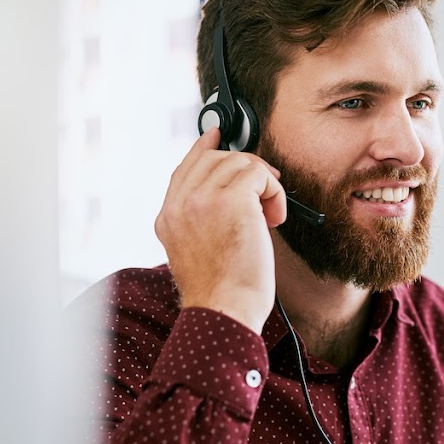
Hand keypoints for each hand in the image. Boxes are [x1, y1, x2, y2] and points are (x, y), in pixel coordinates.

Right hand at [154, 128, 286, 333]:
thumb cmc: (221, 291)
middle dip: (246, 169)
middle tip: (264, 194)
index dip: (203, 147)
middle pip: (214, 158)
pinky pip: (260, 174)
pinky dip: (275, 193)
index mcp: (168, 217)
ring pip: (239, 162)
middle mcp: (179, 205)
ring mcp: (201, 199)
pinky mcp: (230, 199)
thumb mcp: (196, 251)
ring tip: (268, 215)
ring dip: (264, 185)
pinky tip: (274, 218)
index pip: (185, 167)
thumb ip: (201, 218)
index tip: (217, 133)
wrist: (224, 309)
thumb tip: (236, 190)